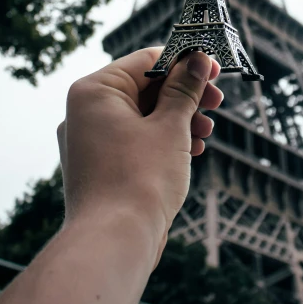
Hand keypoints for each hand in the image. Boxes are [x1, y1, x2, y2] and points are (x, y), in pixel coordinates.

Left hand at [57, 47, 222, 266]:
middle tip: (216, 100)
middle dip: (184, 94)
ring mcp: (91, 139)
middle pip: (145, 87)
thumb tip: (196, 59)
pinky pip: (135, 138)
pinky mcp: (101, 164)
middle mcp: (86, 111)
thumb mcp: (170, 126)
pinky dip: (162, 139)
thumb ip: (184, 89)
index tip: (213, 67)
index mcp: (95, 91)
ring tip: (206, 131)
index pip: (145, 61)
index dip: (184, 61)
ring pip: (143, 114)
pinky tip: (191, 149)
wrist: (113, 243)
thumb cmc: (139, 181)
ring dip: (178, 118)